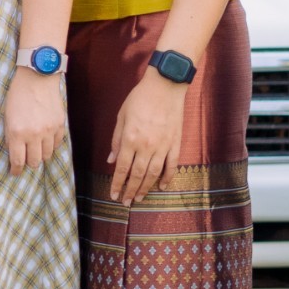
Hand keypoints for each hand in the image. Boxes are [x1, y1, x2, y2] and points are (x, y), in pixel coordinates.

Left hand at [3, 68, 68, 173]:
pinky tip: (45, 140)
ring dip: (41, 155)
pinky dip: (51, 145)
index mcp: (17, 133)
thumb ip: (11, 136)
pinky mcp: (60, 125)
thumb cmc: (17, 95)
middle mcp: (34, 135)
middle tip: (25, 159)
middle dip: (29, 163)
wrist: (37, 77)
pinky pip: (57, 144)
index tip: (14, 173)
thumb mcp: (7, 116)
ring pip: (47, 155)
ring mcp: (49, 130)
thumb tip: (14, 153)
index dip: (16, 170)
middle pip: (35, 162)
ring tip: (36, 149)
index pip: (18, 161)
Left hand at [108, 70, 188, 204]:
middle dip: (130, 191)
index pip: (122, 168)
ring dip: (146, 188)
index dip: (118, 184)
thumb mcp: (121, 116)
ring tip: (140, 198)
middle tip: (125, 202)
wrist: (165, 86)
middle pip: (137, 175)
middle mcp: (146, 146)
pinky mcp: (175, 143)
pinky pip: (171, 165)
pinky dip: (167, 178)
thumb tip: (112, 161)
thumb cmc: (139, 98)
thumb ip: (116, 140)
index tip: (114, 195)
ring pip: (153, 174)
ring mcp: (163, 146)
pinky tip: (161, 187)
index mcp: (130, 139)